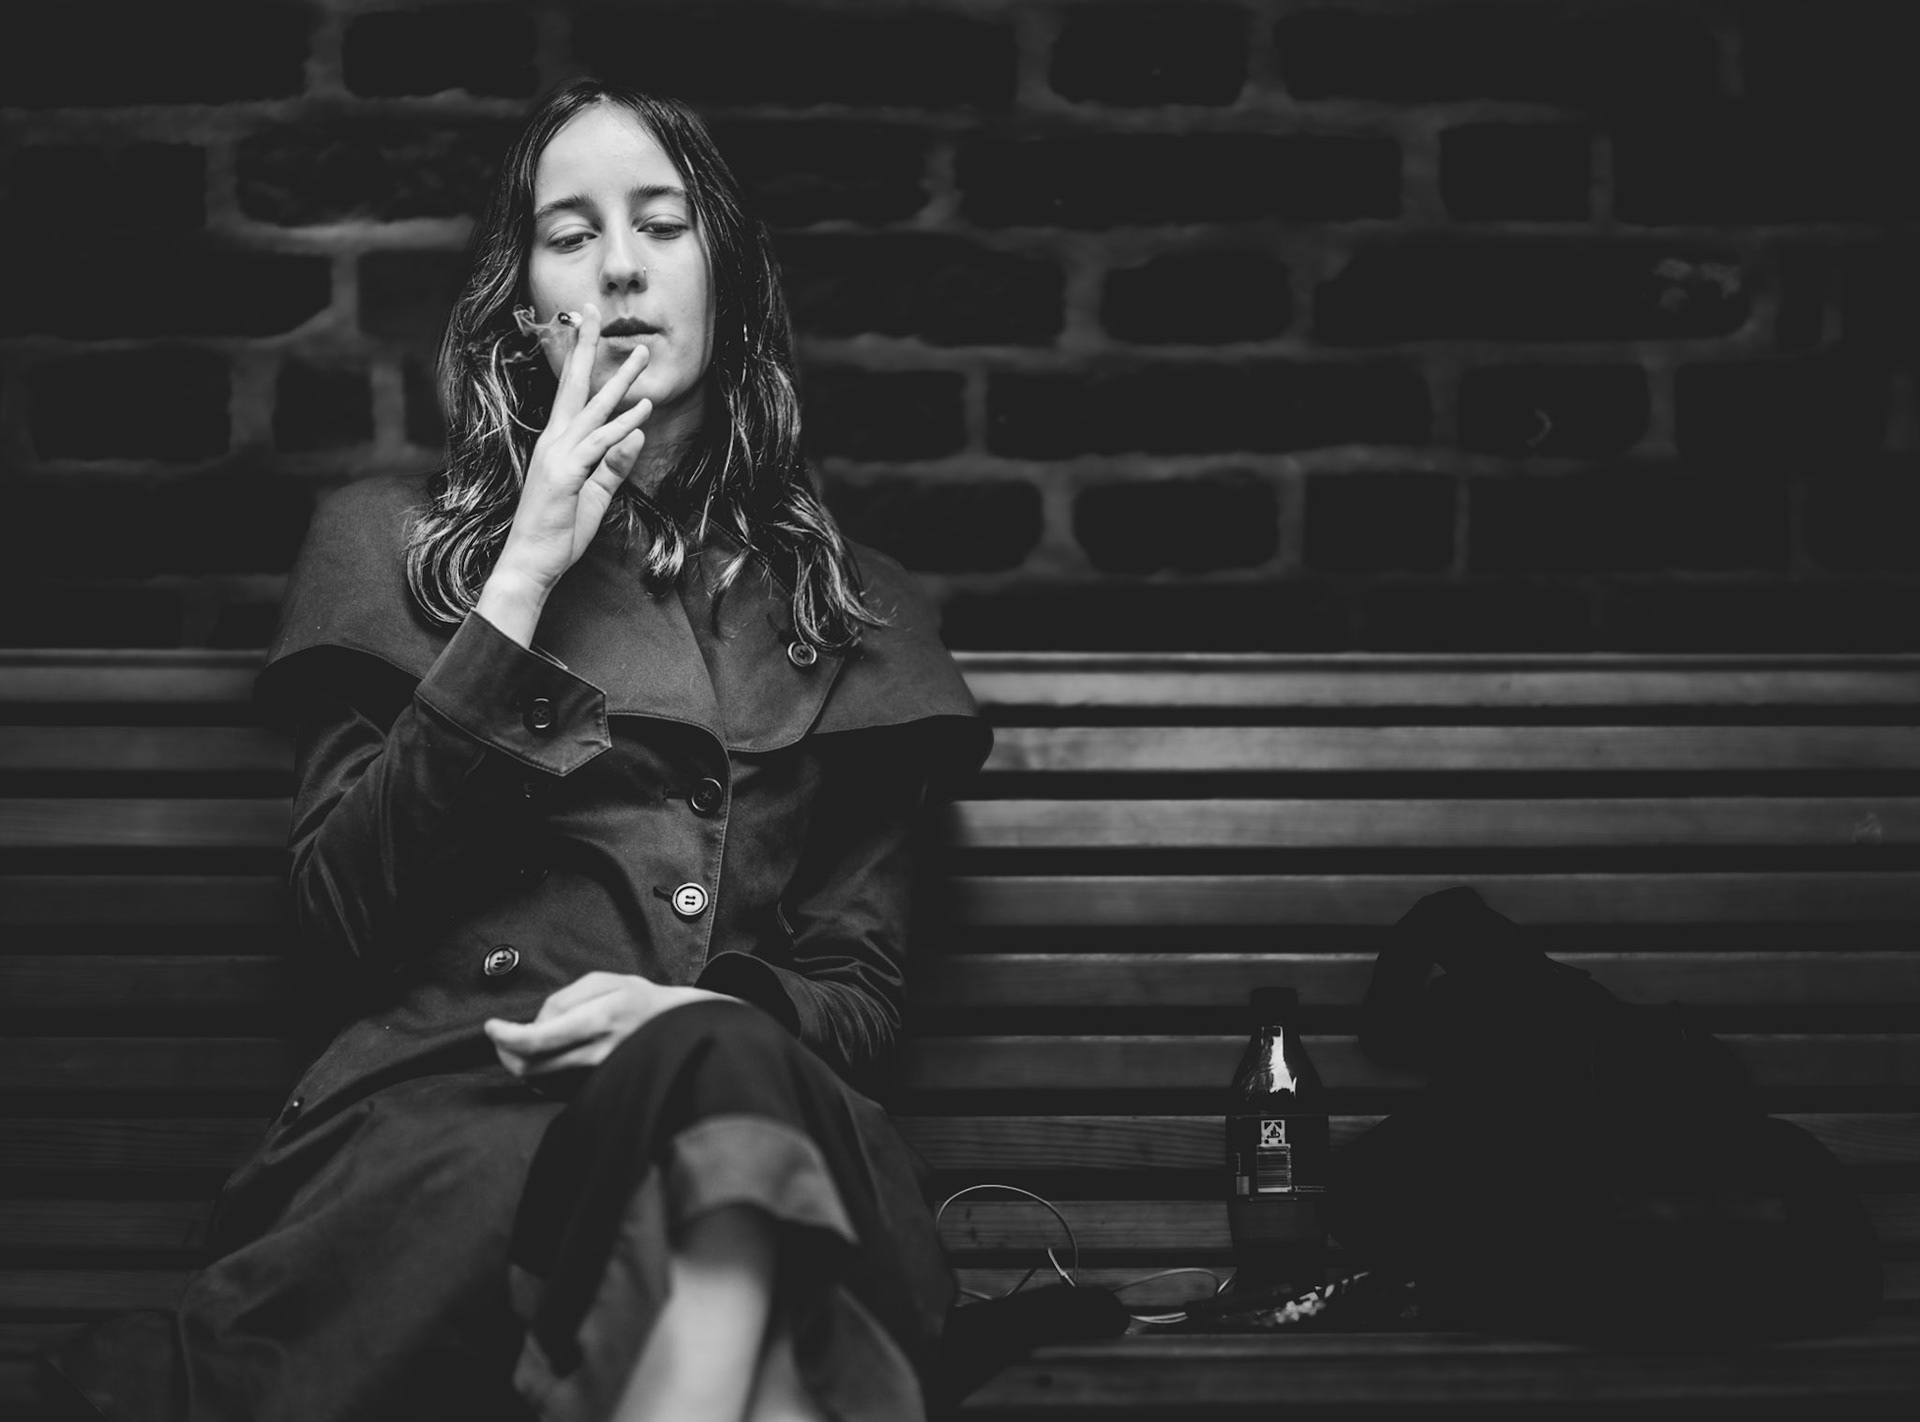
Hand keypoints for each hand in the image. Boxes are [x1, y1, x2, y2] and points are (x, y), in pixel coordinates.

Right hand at [476, 303, 653, 642]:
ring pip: (592, 408)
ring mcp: (558, 456)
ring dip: (619, 380)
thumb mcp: (595, 494)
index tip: (587, 330)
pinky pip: (599, 445)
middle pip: (572, 385)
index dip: (578, 361)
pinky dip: (622, 426)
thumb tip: (636, 431)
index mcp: (557, 444)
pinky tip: (641, 410)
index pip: (569, 394)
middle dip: (585, 347)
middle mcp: (554, 442)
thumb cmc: (559, 530)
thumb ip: (615, 464)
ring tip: (640, 353)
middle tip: (594, 312)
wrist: (531, 562)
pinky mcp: (566, 475)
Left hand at [483, 971, 731, 1077]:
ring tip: (526, 1040)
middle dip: (505, 1051)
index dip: (505, 1036)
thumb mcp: (602, 981)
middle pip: (530, 1067)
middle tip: (501, 1035)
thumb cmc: (636, 999)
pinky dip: (538, 1072)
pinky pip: (552, 1088)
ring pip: (538, 1080)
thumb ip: (563, 1000)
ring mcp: (597, 1076)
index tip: (491, 1026)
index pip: (537, 1040)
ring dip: (521, 1062)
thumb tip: (537, 1023)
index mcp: (597, 1021)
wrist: (674, 1025)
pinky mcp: (595, 1088)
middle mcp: (596, 1054)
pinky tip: (544, 1055)